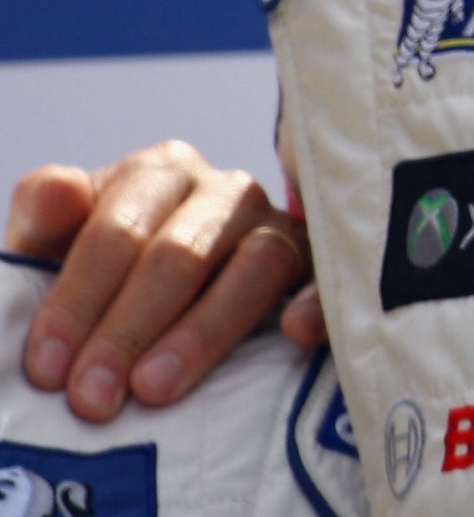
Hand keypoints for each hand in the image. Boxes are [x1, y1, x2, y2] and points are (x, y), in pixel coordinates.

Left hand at [7, 142, 323, 420]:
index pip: (117, 230)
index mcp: (159, 173)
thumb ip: (44, 216)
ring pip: (257, 264)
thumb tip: (60, 192)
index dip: (78, 300)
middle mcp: (226, 191)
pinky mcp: (325, 266)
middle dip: (129, 330)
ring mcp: (281, 226)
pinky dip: (316, 300)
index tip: (47, 369)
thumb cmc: (106, 278)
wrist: (163, 298)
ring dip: (203, 332)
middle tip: (93, 398)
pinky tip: (293, 332)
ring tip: (155, 390)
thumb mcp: (57, 244)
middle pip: (182, 253)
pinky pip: (331, 278)